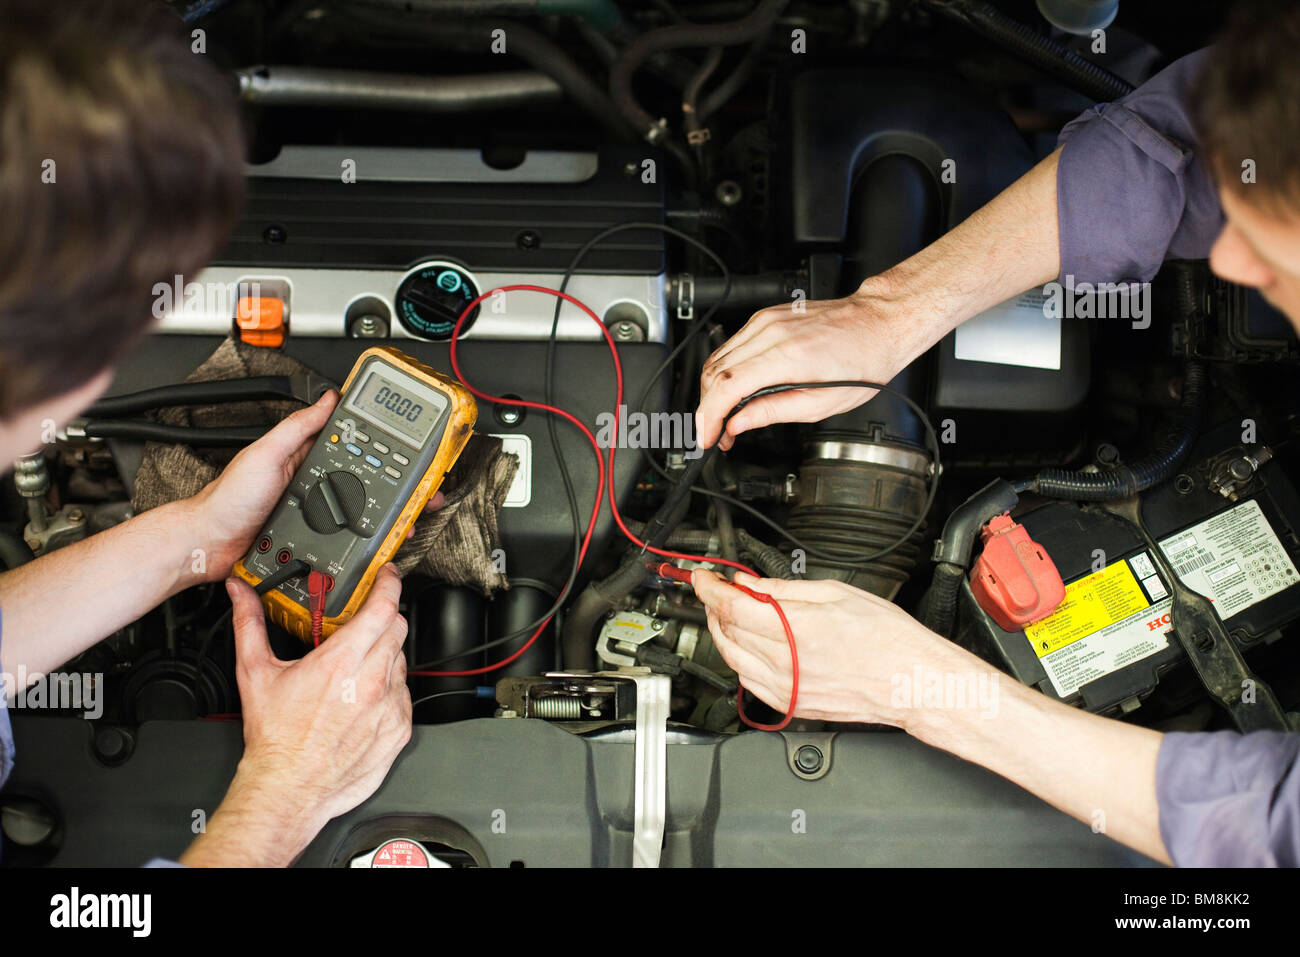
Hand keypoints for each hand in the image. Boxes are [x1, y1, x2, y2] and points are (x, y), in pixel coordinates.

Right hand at [181, 564, 411, 865]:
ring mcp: (389, 706)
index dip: (389, 584)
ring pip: (401, 661)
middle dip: (383, 618)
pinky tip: (363, 698)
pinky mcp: (399, 729)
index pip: (383, 606)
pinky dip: (389, 690)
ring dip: (384, 656)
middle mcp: (371, 682)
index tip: (386, 576)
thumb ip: (249, 624)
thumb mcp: (256, 673)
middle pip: (397, 628)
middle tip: (365, 621)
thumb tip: (241, 595)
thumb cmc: (274, 739)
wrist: (287, 789)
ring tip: (355, 669)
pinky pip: (404, 695)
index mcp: (341, 662)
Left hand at [186, 390, 442, 580]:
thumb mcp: (265, 453)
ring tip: (412, 514)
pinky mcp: (314, 540)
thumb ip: (297, 427)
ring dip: (389, 515)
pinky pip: (347, 538)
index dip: (379, 442)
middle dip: (398, 484)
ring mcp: (316, 514)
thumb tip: (327, 399)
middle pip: (366, 481)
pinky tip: (383, 540)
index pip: (350, 443)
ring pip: (362, 512)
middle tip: (424, 485)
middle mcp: (314, 485)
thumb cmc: (229, 499)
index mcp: (305, 458)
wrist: (210, 544)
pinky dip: (368, 540)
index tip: (407, 439)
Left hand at [693, 569, 959, 726]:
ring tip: (729, 615)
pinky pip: (748, 683)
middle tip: (717, 591)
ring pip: (732, 658)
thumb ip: (785, 590)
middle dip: (714, 606)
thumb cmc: (889, 639)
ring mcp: (786, 688)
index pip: (732, 606)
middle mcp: (786, 662)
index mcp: (796, 628)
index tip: (703, 577)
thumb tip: (752, 585)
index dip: (709, 588)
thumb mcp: (838, 594)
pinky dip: (739, 660)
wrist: (912, 681)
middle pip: (727, 631)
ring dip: (723, 633)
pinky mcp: (791, 706)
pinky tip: (746, 647)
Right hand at [694, 276, 931, 450]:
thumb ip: (773, 412)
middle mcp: (771, 332)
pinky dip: (725, 371)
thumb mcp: (822, 404)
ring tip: (725, 417)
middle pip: (714, 373)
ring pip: (717, 358)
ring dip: (713, 391)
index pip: (726, 387)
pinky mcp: (766, 317)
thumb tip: (739, 423)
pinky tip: (734, 389)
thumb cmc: (864, 360)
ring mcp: (766, 320)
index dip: (708, 417)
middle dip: (708, 409)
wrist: (879, 323)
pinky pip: (731, 346)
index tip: (707, 436)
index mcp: (787, 356)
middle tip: (717, 433)